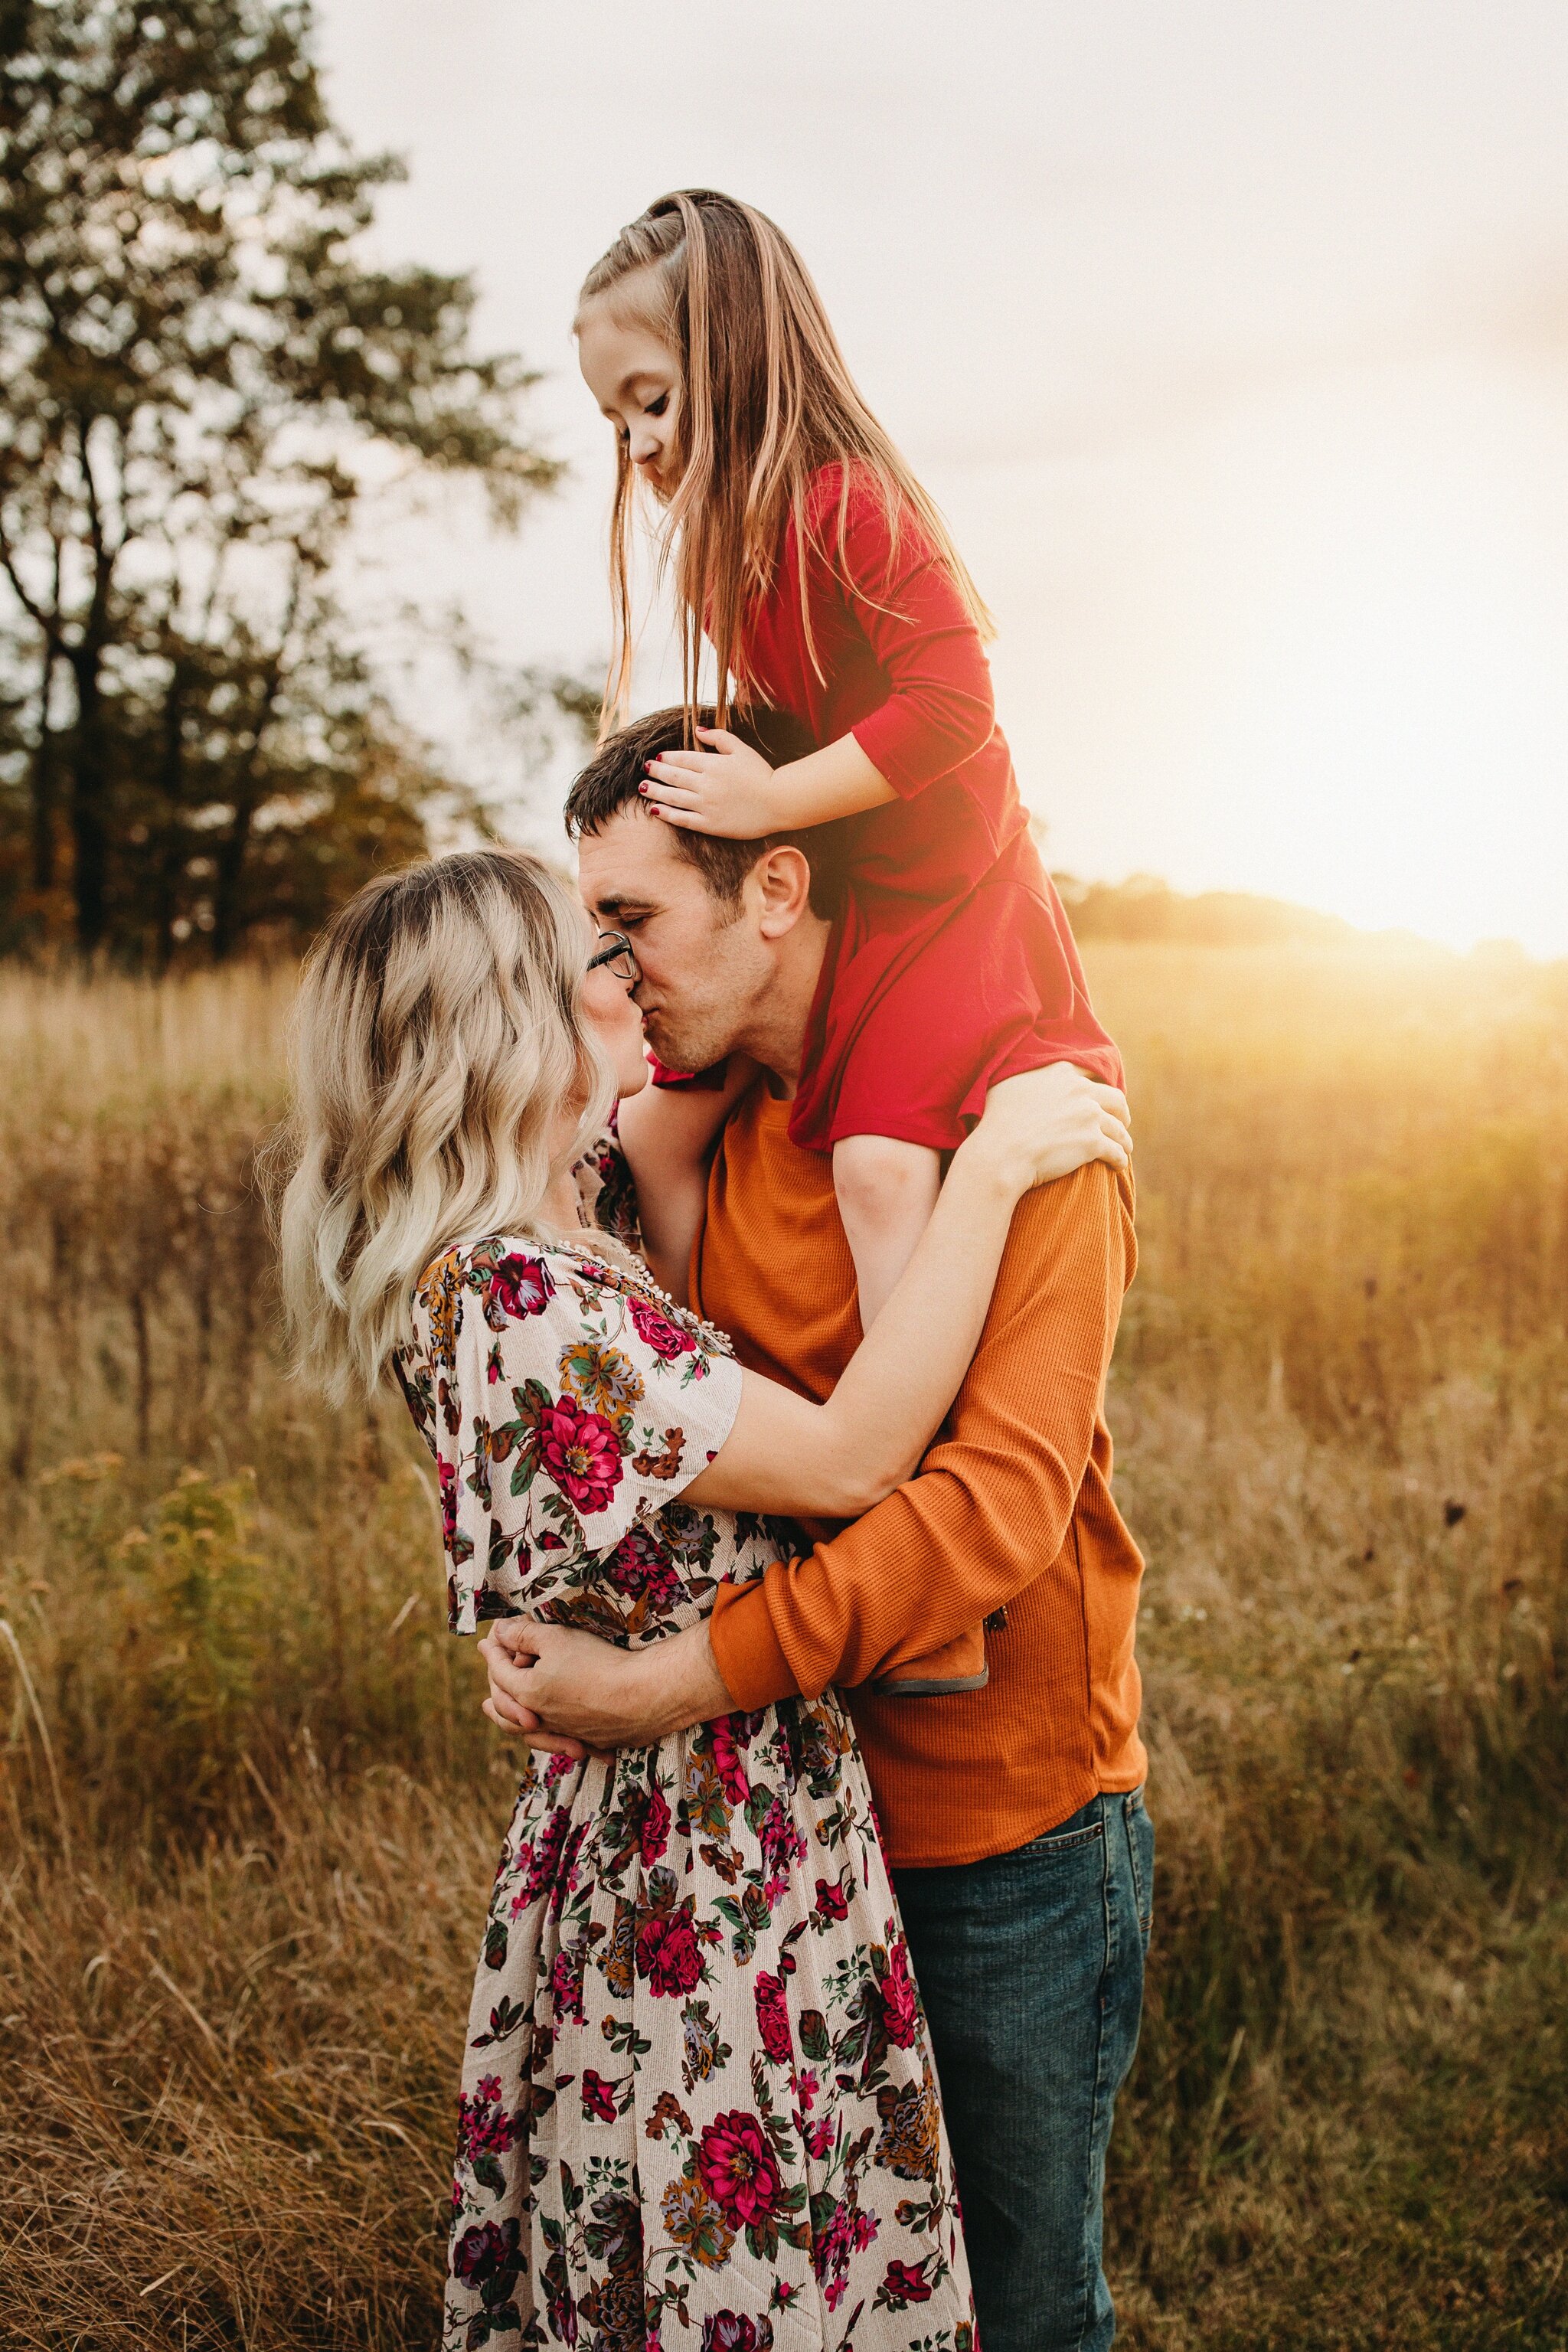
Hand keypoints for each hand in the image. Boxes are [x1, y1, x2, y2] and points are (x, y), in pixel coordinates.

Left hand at [478, 1617, 732, 1752]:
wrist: (645, 1696)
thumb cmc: (599, 1663)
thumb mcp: (557, 1638)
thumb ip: (524, 1634)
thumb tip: (500, 1632)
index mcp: (528, 1693)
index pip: (499, 1671)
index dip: (492, 1652)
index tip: (486, 1641)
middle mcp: (542, 1718)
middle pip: (507, 1709)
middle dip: (496, 1692)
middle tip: (490, 1683)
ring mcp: (566, 1732)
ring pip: (531, 1732)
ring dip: (515, 1722)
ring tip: (510, 1718)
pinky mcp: (590, 1739)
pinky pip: (563, 1742)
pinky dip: (552, 1738)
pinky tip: (558, 1734)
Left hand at [641, 726, 786, 839]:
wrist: (779, 803)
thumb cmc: (762, 774)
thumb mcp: (742, 749)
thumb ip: (718, 737)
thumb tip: (696, 730)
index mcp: (713, 764)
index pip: (682, 759)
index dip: (667, 758)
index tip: (657, 757)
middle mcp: (706, 784)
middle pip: (673, 776)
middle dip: (657, 772)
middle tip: (645, 770)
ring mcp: (706, 805)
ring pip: (673, 797)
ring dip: (655, 792)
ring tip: (643, 788)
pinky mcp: (710, 824)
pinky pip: (683, 819)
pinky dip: (667, 814)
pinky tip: (655, 810)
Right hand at [964, 1063, 1131, 1195]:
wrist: (1000, 1153)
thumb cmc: (996, 1122)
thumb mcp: (1006, 1085)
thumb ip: (1024, 1075)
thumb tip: (1024, 1076)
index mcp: (1061, 1073)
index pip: (1091, 1073)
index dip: (1098, 1086)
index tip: (1099, 1097)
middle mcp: (1080, 1090)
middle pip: (1115, 1098)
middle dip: (1120, 1112)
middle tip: (1120, 1123)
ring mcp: (1089, 1116)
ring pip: (1119, 1128)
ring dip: (1123, 1139)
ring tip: (1122, 1148)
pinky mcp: (1093, 1142)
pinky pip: (1117, 1151)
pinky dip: (1120, 1159)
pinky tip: (1118, 1166)